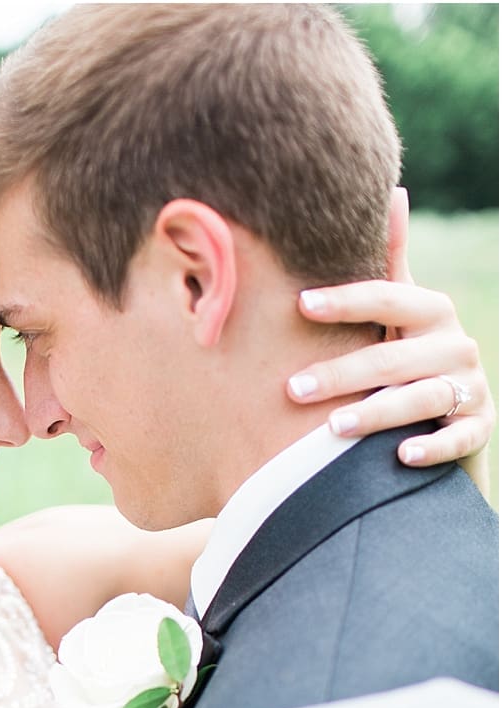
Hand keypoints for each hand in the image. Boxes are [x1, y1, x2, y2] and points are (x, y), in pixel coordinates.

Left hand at [288, 187, 491, 488]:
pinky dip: (433, 446)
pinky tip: (401, 454)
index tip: (301, 304)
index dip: (347, 300)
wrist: (447, 418)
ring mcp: (470, 388)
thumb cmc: (406, 357)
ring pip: (423, 399)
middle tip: (292, 389)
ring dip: (378, 412)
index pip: (388, 298)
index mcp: (431, 312)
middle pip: (394, 357)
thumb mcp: (400, 313)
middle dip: (342, 372)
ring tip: (333, 428)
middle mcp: (454, 345)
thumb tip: (395, 190)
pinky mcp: (478, 428)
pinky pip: (459, 438)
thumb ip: (391, 263)